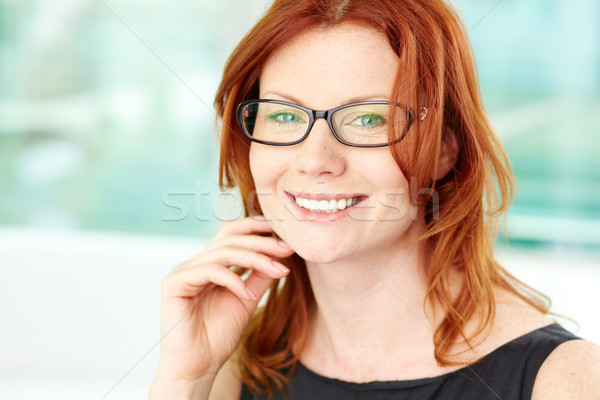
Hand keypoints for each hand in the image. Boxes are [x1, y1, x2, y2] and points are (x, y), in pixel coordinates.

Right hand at [151, 216, 293, 389]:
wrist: (197, 368)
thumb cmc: (218, 337)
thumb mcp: (246, 300)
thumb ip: (259, 276)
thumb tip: (279, 256)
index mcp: (208, 264)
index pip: (231, 234)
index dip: (256, 227)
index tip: (284, 233)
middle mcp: (194, 264)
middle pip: (230, 239)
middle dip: (262, 243)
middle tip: (288, 250)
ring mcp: (183, 272)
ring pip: (224, 252)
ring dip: (256, 259)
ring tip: (279, 270)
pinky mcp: (174, 284)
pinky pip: (211, 271)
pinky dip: (234, 281)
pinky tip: (249, 295)